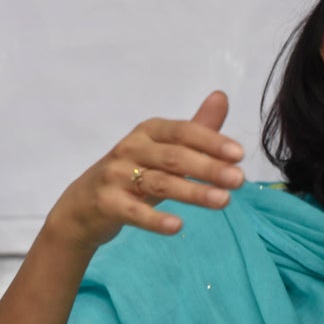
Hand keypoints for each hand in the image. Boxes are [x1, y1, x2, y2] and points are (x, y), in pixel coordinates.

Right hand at [46, 91, 244, 249]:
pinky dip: (155, 219)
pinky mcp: (106, 203)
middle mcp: (131, 148)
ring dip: (193, 192)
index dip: (211, 141)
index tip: (239, 154)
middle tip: (239, 180)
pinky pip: (133, 211)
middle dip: (209, 168)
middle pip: (175, 157)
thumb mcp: (165, 148)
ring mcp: (115, 175)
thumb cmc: (134, 172)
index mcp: (149, 131)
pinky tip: (178, 226)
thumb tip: (222, 96)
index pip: (183, 131)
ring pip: (159, 183)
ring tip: (223, 201)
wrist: (83, 205)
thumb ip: (197, 127)